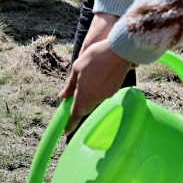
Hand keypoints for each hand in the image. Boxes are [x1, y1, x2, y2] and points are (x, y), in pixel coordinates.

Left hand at [60, 14, 130, 131]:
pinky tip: (97, 78)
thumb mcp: (77, 68)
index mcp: (84, 94)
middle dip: (78, 107)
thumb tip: (62, 96)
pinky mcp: (114, 90)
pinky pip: (102, 95)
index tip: (66, 130)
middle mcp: (96, 98)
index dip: (70, 124)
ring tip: (85, 81)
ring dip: (88, 97)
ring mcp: (106, 95)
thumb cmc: (95, 57)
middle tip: (72, 98)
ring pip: (94, 101)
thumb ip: (70, 85)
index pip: (76, 114)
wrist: (119, 51)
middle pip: (85, 108)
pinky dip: (97, 91)